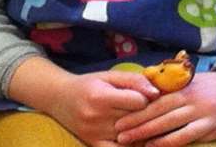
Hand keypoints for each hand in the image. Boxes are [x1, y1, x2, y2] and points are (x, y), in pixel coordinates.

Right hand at [43, 70, 158, 146]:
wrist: (58, 98)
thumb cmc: (88, 84)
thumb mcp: (109, 76)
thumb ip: (134, 80)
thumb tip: (156, 93)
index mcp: (101, 97)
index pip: (138, 102)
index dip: (148, 98)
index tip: (147, 96)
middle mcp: (96, 118)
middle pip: (136, 119)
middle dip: (148, 114)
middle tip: (152, 109)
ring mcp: (94, 134)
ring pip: (131, 136)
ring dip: (141, 130)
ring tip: (144, 122)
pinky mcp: (93, 144)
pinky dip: (130, 145)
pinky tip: (135, 138)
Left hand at [113, 68, 215, 146]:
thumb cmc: (209, 86)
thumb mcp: (190, 81)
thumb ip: (170, 88)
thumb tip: (141, 93)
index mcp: (184, 87)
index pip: (156, 101)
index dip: (137, 112)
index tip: (119, 121)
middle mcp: (193, 99)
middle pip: (160, 114)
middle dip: (138, 126)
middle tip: (119, 135)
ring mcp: (204, 113)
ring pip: (172, 127)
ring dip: (150, 137)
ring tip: (132, 143)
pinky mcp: (213, 127)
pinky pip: (187, 137)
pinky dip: (170, 143)